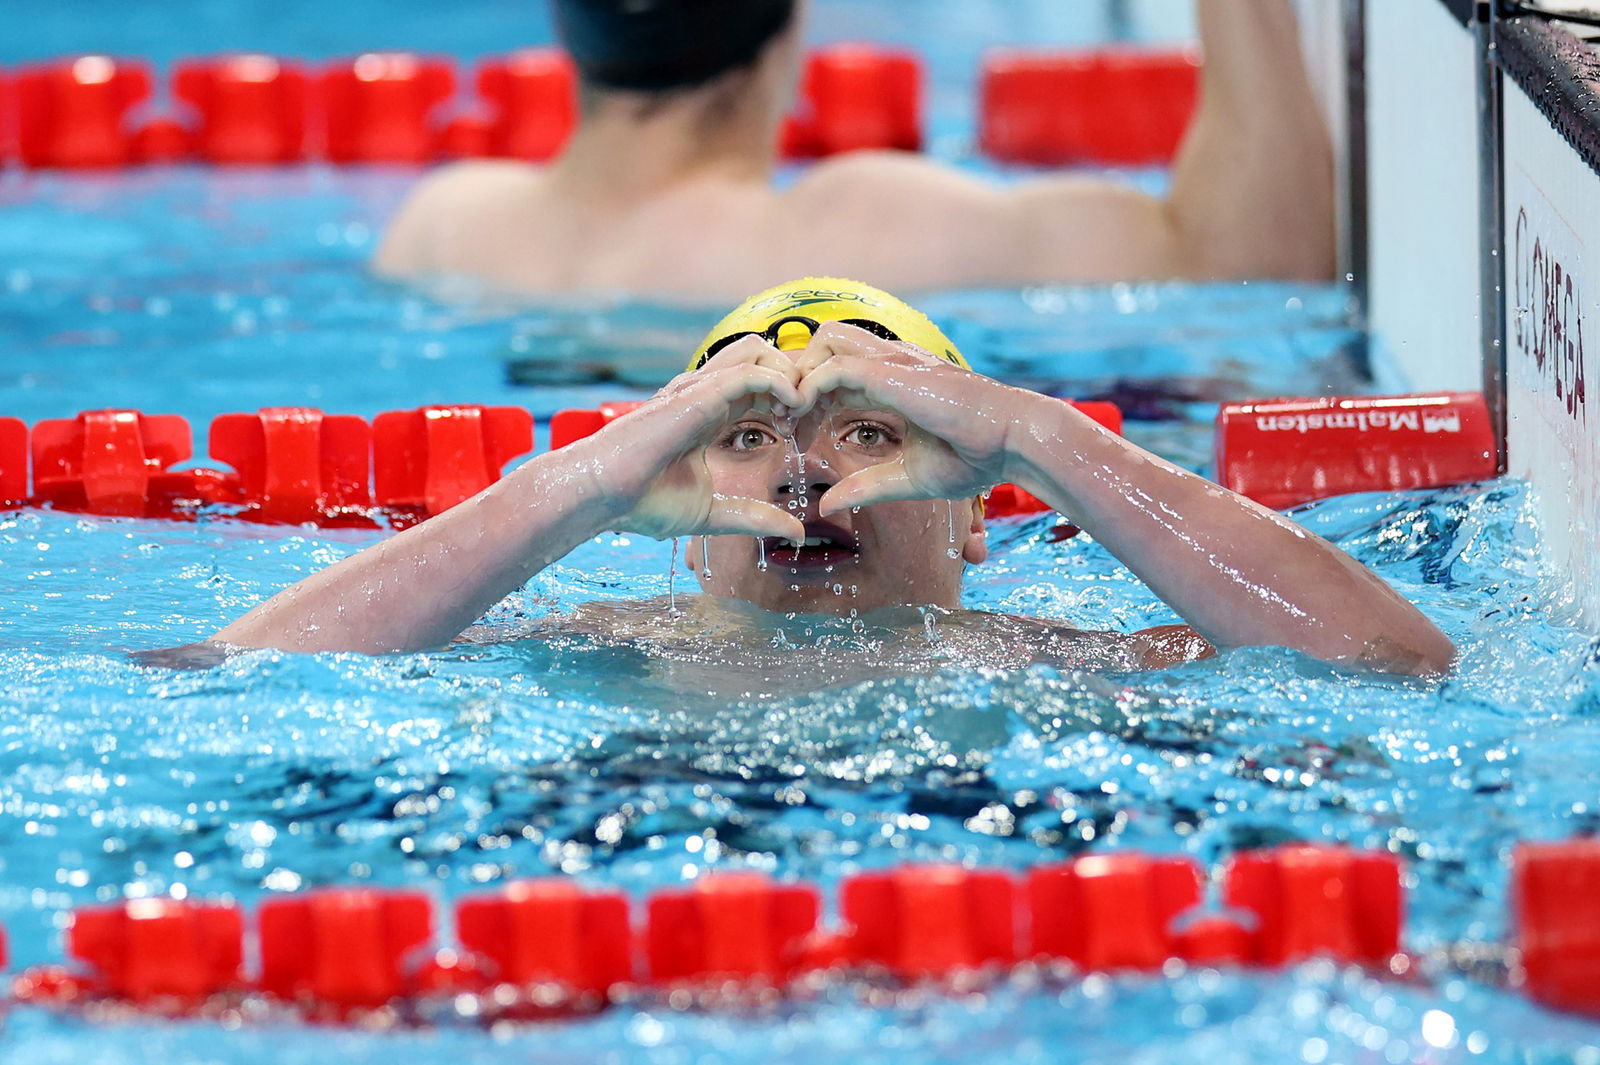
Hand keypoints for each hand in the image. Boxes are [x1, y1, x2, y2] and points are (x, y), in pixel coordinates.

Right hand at [580, 336, 807, 540]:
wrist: (603, 495)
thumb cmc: (643, 502)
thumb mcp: (713, 514)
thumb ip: (753, 517)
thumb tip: (796, 534)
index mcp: (710, 413)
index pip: (761, 384)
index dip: (789, 400)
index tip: (804, 431)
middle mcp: (706, 393)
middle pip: (765, 356)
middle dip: (795, 379)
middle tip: (807, 418)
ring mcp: (700, 388)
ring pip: (758, 350)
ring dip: (789, 374)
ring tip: (798, 411)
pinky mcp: (697, 393)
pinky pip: (749, 371)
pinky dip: (778, 382)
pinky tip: (790, 408)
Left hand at [791, 322, 1035, 513]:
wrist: (1014, 442)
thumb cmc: (977, 457)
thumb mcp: (909, 477)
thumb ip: (868, 485)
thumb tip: (826, 503)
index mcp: (895, 381)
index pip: (836, 370)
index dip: (810, 399)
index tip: (800, 437)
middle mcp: (891, 362)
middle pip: (823, 342)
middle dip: (797, 376)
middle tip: (786, 421)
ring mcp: (892, 362)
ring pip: (824, 340)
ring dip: (800, 374)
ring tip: (793, 416)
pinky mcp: (893, 374)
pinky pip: (834, 366)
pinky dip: (809, 387)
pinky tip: (805, 417)